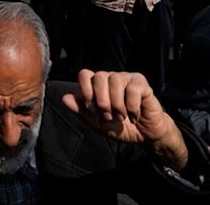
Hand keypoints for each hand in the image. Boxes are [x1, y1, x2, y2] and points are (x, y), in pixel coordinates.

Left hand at [62, 70, 187, 170]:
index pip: (85, 74)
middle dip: (102, 101)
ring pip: (115, 80)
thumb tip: (64, 98)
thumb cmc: (121, 127)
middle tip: (108, 116)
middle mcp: (111, 78)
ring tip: (121, 117)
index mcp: (98, 86)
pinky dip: (132, 106)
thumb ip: (82, 111)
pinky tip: (134, 115)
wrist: (145, 135)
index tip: (91, 108)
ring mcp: (126, 78)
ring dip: (117, 104)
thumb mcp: (98, 123)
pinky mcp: (141, 83)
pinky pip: (132, 88)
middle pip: (99, 76)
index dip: (85, 90)